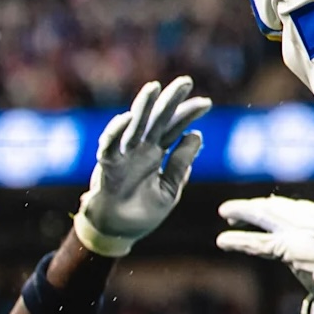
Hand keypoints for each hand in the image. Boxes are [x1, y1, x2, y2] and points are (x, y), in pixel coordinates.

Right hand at [71, 77, 209, 257]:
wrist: (117, 232)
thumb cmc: (142, 212)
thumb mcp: (169, 190)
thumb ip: (180, 165)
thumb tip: (196, 135)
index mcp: (156, 153)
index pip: (175, 128)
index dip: (189, 115)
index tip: (207, 103)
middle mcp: (140, 148)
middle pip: (157, 119)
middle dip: (171, 100)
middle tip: (186, 81)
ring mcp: (123, 155)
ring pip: (134, 126)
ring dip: (143, 107)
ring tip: (154, 87)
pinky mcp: (106, 165)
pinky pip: (109, 146)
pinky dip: (115, 132)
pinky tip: (126, 118)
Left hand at [216, 196, 313, 313]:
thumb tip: (297, 249)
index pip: (296, 207)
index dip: (274, 207)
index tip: (261, 208)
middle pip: (277, 207)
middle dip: (254, 207)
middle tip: (233, 210)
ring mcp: (301, 232)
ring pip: (264, 217)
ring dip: (242, 213)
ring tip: (225, 212)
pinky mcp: (289, 248)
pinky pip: (258, 243)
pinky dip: (239, 240)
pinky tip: (224, 241)